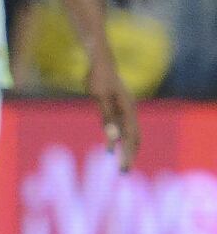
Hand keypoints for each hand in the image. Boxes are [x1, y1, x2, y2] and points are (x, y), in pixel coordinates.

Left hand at [86, 53, 139, 170]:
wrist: (100, 61)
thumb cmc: (99, 78)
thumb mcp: (101, 97)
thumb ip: (107, 117)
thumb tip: (113, 138)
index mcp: (129, 110)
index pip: (132, 138)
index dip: (129, 154)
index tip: (123, 168)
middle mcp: (130, 111)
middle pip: (134, 138)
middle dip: (129, 155)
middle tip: (123, 172)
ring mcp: (124, 109)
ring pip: (128, 133)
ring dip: (124, 148)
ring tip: (120, 163)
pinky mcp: (116, 106)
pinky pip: (119, 126)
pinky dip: (117, 138)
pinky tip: (110, 146)